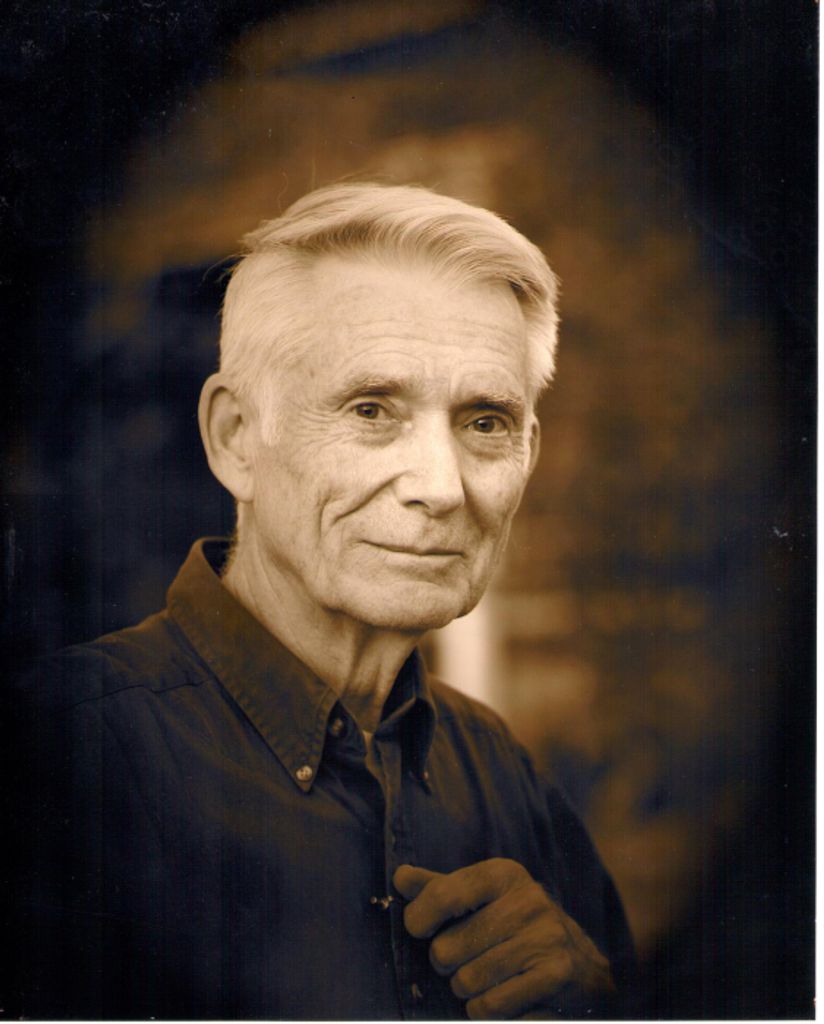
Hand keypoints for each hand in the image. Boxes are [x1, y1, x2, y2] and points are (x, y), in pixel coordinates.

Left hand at [393, 859, 613, 1019]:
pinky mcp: (555, 976)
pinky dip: (484, 1011)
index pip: (446, 893)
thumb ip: (439, 888)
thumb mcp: (480, 898)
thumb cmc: (514, 927)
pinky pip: (492, 1006)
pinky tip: (498, 999)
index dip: (420, 917)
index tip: (418, 929)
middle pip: (448, 948)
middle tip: (461, 961)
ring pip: (467, 982)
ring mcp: (545, 938)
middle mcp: (528, 901)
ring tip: (481, 979)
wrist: (581, 966)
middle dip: (445, 963)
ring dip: (465, 991)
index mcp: (504, 875)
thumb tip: (400, 877)